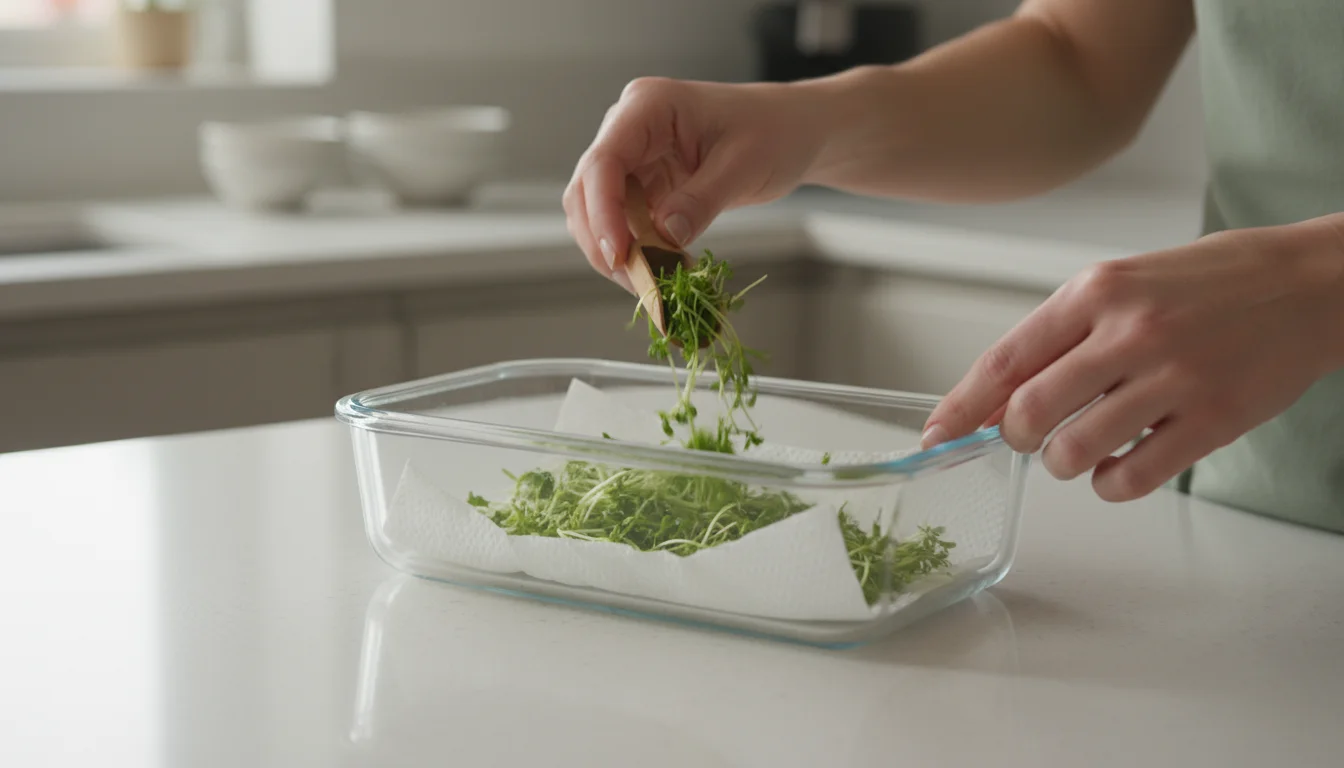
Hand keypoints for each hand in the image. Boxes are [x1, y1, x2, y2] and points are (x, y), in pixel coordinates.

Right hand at [563, 77, 824, 291]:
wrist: (794, 132)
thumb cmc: (775, 132)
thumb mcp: (744, 165)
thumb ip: (701, 200)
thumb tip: (663, 237)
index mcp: (648, 106)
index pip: (604, 161)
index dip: (603, 212)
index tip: (620, 256)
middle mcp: (629, 129)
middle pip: (587, 190)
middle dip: (604, 241)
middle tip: (638, 283)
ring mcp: (634, 158)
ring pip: (597, 213)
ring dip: (618, 253)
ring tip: (655, 284)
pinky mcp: (644, 186)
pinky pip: (624, 225)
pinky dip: (637, 252)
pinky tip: (664, 271)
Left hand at [922, 220, 1343, 500]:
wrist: (1310, 283)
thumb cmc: (1209, 283)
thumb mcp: (1122, 286)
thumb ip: (1059, 338)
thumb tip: (996, 400)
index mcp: (1096, 291)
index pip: (1004, 361)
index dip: (962, 406)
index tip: (937, 434)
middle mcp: (1130, 331)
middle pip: (1030, 413)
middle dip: (1017, 438)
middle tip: (1031, 437)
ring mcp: (1173, 377)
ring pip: (1074, 453)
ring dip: (1064, 464)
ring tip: (1083, 447)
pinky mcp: (1213, 419)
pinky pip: (1131, 477)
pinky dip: (1109, 483)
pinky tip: (1119, 464)